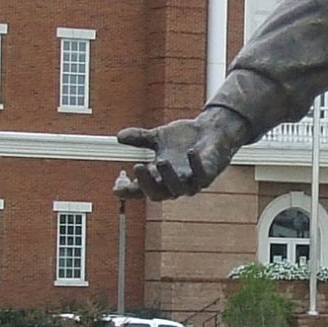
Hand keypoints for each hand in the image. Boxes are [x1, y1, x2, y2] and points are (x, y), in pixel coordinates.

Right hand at [115, 111, 246, 200]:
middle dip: (146, 183)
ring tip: (161, 161)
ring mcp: (191, 183)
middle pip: (156, 195)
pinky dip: (196, 165)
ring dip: (169, 177)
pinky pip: (202, 176)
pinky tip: (190, 152)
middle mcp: (173, 185)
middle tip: (137, 166)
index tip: (116, 185)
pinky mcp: (207, 175)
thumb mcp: (157, 136)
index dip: (128, 191)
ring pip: (178, 189)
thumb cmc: (183, 139)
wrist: (210, 132)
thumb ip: (140, 138)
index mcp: (158, 179)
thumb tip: (118, 137)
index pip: (140, 191)